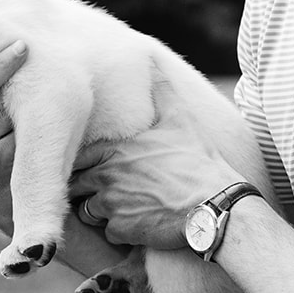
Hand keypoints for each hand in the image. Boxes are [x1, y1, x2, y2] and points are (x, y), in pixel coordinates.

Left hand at [71, 70, 244, 250]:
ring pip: (88, 212)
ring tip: (127, 208)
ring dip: (101, 213)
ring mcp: (112, 203)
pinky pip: (108, 233)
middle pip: (78, 186)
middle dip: (89, 190)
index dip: (84, 165)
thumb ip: (161, 92)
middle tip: (111, 192)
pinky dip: (120, 232)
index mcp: (116, 149)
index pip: (78, 158)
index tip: (94, 169)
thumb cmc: (199, 162)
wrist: (216, 205)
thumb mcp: (181, 120)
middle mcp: (107, 175)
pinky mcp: (121, 229)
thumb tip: (152, 60)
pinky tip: (140, 224)